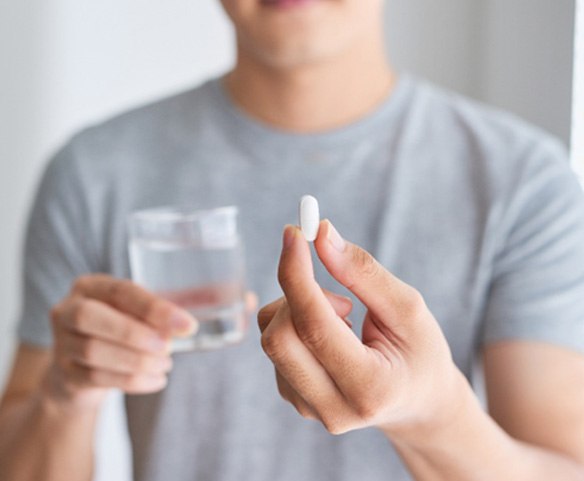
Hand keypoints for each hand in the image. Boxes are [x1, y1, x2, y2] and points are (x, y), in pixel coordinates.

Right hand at [45, 275, 197, 408]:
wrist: (80, 372)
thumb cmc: (115, 332)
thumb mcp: (133, 315)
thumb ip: (155, 316)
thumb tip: (183, 326)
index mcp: (90, 287)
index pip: (121, 291)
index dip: (155, 308)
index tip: (187, 325)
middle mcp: (67, 310)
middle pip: (91, 317)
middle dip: (134, 333)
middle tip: (167, 346)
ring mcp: (61, 344)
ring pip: (94, 350)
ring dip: (137, 360)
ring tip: (165, 364)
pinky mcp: (64, 374)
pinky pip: (97, 377)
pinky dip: (133, 380)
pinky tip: (156, 380)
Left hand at [258, 221, 466, 438]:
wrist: (417, 402)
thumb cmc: (420, 352)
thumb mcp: (408, 308)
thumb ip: (363, 272)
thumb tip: (321, 235)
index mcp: (370, 388)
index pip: (314, 327)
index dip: (297, 275)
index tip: (293, 233)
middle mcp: (333, 408)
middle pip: (279, 337)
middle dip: (298, 295)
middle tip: (340, 292)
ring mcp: (309, 408)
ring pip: (271, 338)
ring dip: (300, 310)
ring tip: (346, 319)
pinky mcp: (294, 399)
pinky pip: (275, 346)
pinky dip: (296, 324)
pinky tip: (332, 336)